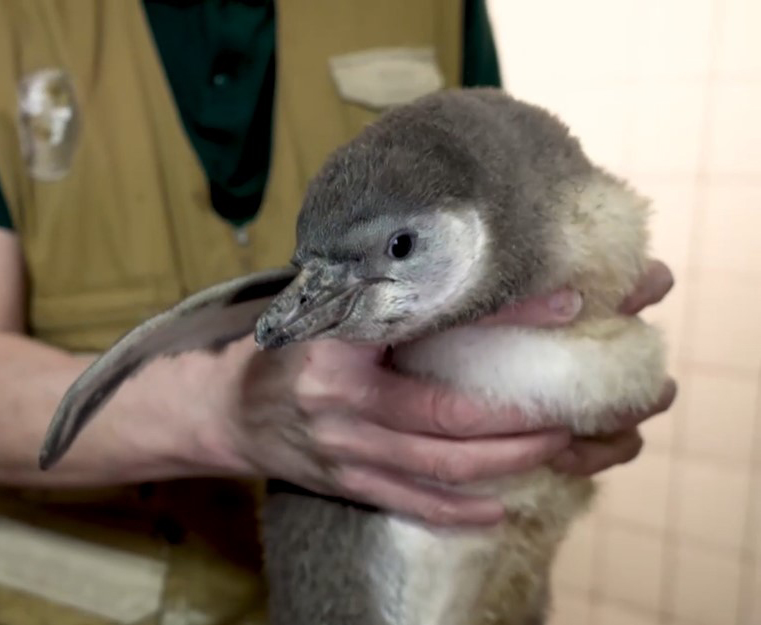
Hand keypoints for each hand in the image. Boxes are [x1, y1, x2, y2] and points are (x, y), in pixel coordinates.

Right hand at [221, 259, 676, 526]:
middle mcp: (341, 401)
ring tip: (554, 445)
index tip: (565, 306)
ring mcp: (343, 450)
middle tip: (570, 403)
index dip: (505, 317)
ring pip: (440, 466)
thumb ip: (383, 289)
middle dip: (519, 415)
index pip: (434, 325)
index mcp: (339, 341)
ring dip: (506, 460)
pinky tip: (501, 509)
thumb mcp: (326, 303)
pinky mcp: (345, 484)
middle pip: (449, 416)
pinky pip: (412, 503)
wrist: (229, 410)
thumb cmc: (287, 346)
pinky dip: (460, 511)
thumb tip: (463, 256)